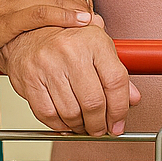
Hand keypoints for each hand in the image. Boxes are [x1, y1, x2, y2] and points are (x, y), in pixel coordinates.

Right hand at [0, 21, 140, 135]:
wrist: (28, 31)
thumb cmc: (66, 38)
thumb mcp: (97, 46)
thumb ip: (116, 72)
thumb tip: (133, 98)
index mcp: (93, 40)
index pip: (116, 81)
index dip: (120, 109)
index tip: (118, 123)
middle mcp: (70, 50)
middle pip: (93, 102)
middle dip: (100, 125)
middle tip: (101, 129)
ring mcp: (47, 65)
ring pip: (71, 112)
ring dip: (80, 127)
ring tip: (84, 126)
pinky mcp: (29, 79)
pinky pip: (48, 114)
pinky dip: (59, 126)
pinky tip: (66, 123)